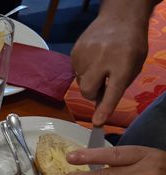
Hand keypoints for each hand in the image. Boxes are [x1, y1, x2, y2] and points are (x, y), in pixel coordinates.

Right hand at [71, 6, 149, 125]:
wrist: (119, 18)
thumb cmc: (130, 45)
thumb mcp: (133, 66)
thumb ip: (118, 85)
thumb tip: (99, 106)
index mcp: (123, 64)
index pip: (112, 91)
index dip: (104, 108)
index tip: (97, 122)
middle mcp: (103, 59)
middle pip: (88, 90)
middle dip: (92, 93)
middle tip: (101, 84)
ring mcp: (86, 54)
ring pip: (80, 81)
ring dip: (88, 79)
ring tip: (99, 64)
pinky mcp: (75, 51)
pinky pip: (75, 71)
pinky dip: (83, 69)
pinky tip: (92, 58)